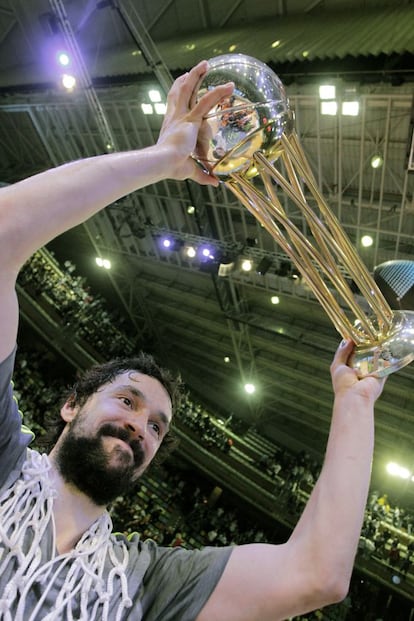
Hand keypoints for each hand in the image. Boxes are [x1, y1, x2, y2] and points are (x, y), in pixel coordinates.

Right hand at [157, 61, 233, 185]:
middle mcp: (175, 117)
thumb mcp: (189, 170)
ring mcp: (182, 116)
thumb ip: (202, 175)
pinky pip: (207, 101)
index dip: (178, 92)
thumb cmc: (170, 168)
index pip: (174, 104)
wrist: (162, 163)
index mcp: (171, 126)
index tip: (182, 82)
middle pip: (179, 91)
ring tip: (206, 64)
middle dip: (187, 79)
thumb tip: (214, 183)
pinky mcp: (192, 119)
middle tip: (195, 69)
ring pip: (189, 89)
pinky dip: (219, 92)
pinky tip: (229, 86)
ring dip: (198, 75)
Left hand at [330, 339, 385, 403]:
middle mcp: (360, 369)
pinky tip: (383, 347)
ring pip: (375, 357)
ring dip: (375, 349)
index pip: (352, 352)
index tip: (356, 333)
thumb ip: (342, 352)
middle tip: (367, 334)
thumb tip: (348, 340)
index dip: (353, 343)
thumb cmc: (343, 384)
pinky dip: (385, 356)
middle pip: (364, 353)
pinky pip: (385, 363)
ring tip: (375, 338)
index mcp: (348, 368)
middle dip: (365, 345)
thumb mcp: (337, 365)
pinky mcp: (381, 374)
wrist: (355, 397)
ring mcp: (371, 372)